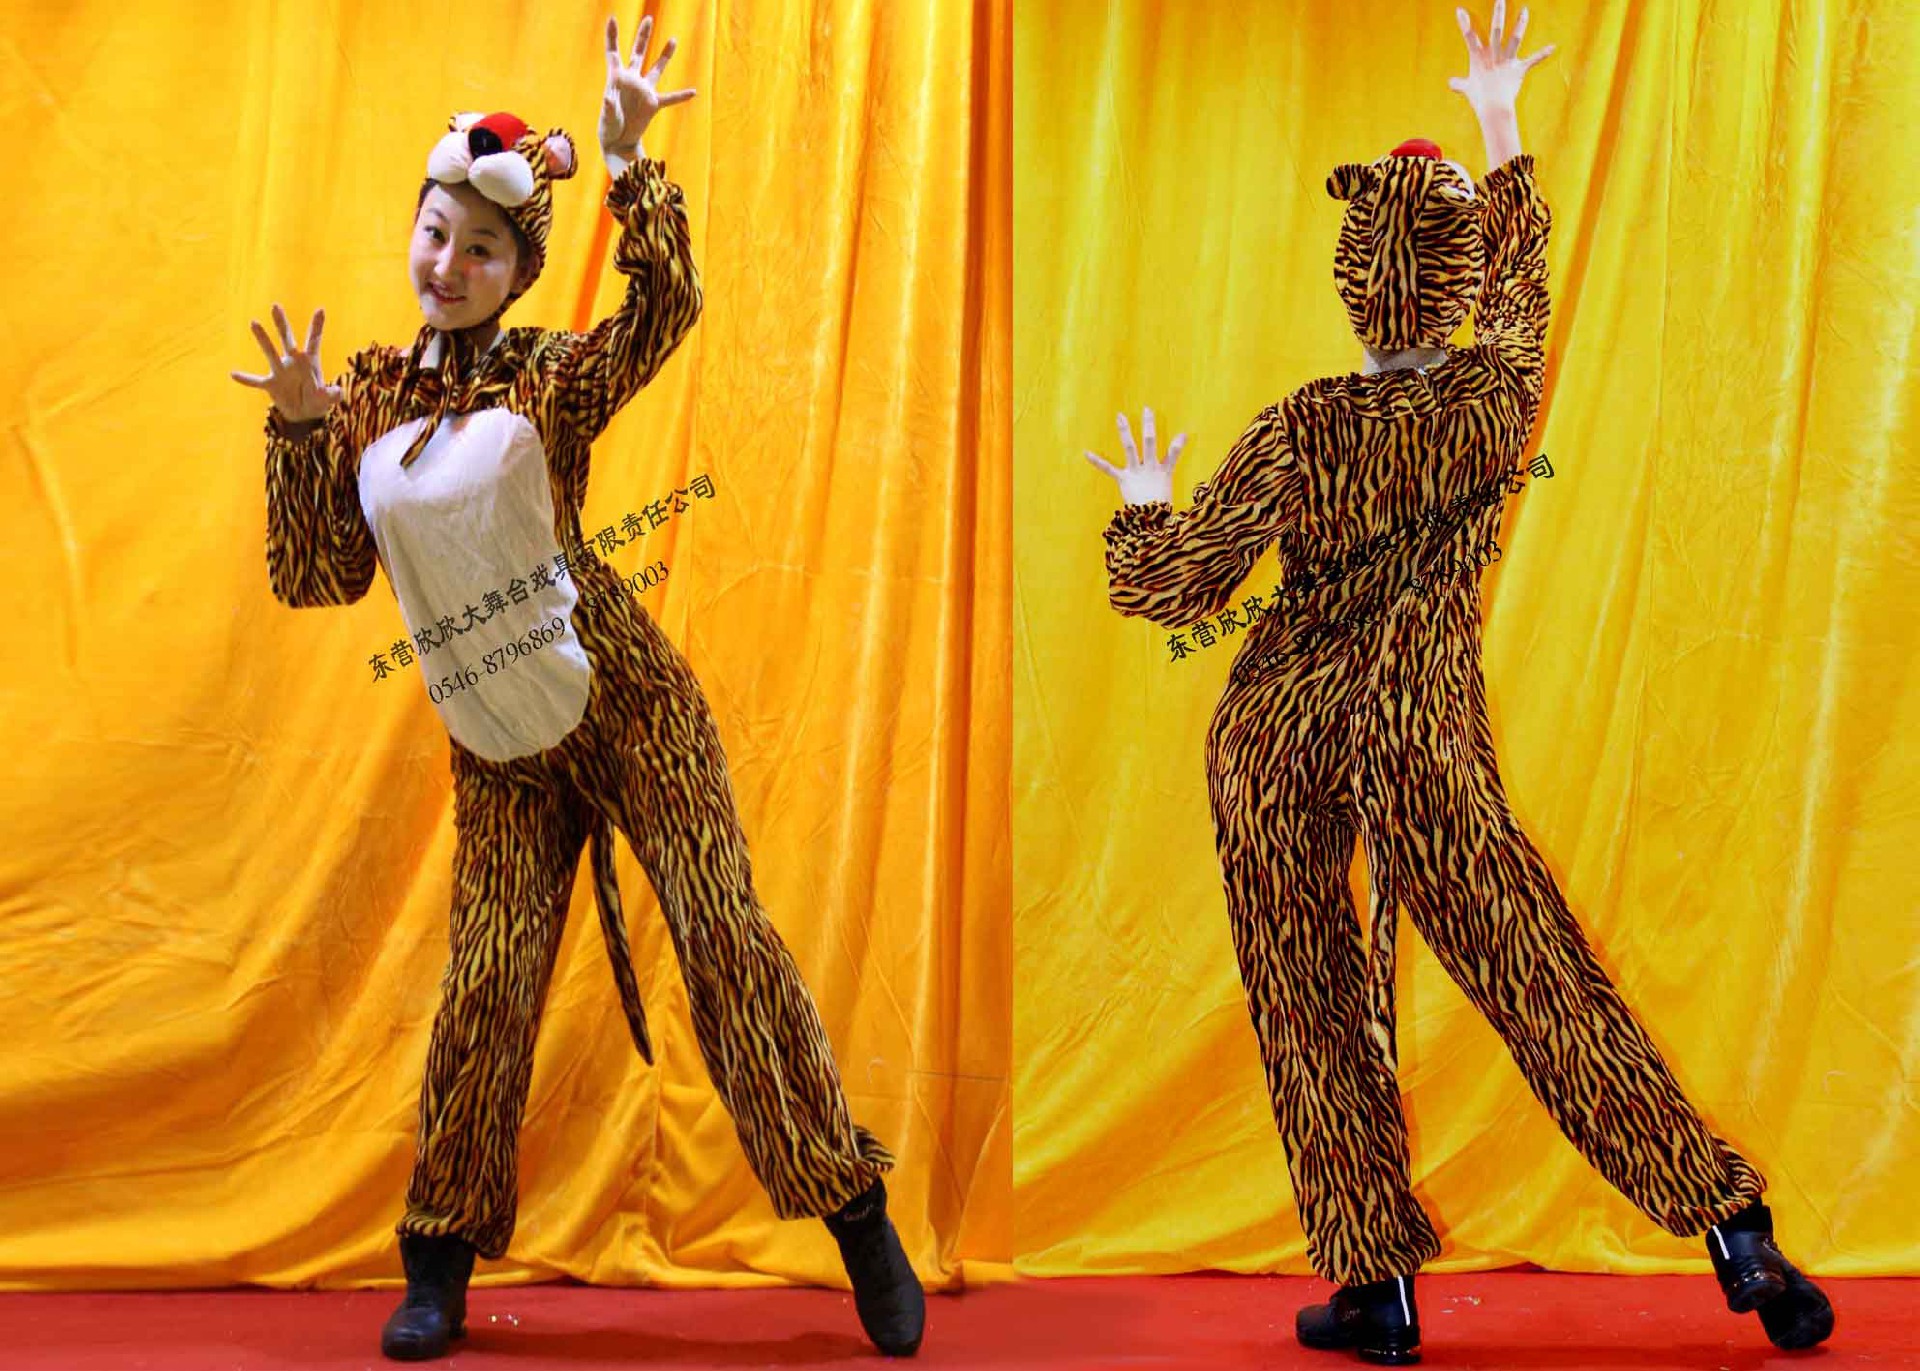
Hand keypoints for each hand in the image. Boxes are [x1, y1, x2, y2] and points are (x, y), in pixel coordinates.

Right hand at [229, 304, 340, 423]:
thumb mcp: (327, 400)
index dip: (317, 327)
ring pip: (270, 352)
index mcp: (310, 362)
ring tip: (254, 322)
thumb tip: (337, 392)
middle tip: (276, 306)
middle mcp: (293, 362)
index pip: (314, 341)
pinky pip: (256, 381)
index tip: (321, 309)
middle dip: (282, 323)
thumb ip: (332, 396)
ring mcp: (280, 371)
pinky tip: (234, 374)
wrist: (304, 414)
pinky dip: (246, 379)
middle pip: (287, 339)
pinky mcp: (271, 384)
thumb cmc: (318, 401)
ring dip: (263, 338)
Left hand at [599, 15, 696, 157]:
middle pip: (637, 52)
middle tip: (649, 19)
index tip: (612, 18)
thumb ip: (608, 107)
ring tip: (673, 40)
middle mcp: (631, 80)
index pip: (613, 52)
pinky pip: (670, 99)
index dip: (612, 35)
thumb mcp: (607, 118)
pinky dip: (681, 96)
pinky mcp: (653, 104)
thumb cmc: (608, 128)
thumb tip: (608, 99)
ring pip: (656, 68)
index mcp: (616, 78)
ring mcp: (644, 90)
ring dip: (665, 55)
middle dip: (643, 36)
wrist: (619, 141)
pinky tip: (693, 92)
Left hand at [1084, 408, 1184, 506]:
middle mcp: (1149, 468)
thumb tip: (1179, 461)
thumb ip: (1172, 471)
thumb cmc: (1158, 508)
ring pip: (1130, 448)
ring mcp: (1136, 472)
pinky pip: (1109, 469)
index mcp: (1163, 472)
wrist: (1147, 521)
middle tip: (1147, 409)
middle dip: (1148, 426)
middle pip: (1150, 442)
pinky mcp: (1123, 479)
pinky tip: (1086, 453)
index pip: (1173, 454)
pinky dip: (1097, 461)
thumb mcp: (1168, 489)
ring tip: (1120, 416)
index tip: (1183, 434)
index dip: (1178, 444)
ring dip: (1125, 431)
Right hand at [1449, 3, 1553, 117]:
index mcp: (1478, 58)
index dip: (1464, 23)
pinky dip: (1542, 54)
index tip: (1460, 10)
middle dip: (1498, 14)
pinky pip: (1532, 60)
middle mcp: (1493, 55)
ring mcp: (1506, 61)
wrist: (1492, 107)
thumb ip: (1458, 83)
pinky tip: (1552, 47)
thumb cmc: (1478, 98)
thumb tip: (1450, 83)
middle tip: (1500, 0)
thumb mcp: (1466, 89)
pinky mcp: (1518, 69)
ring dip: (1520, 25)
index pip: (1469, 37)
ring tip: (1525, 11)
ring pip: (1514, 39)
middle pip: (1496, 30)